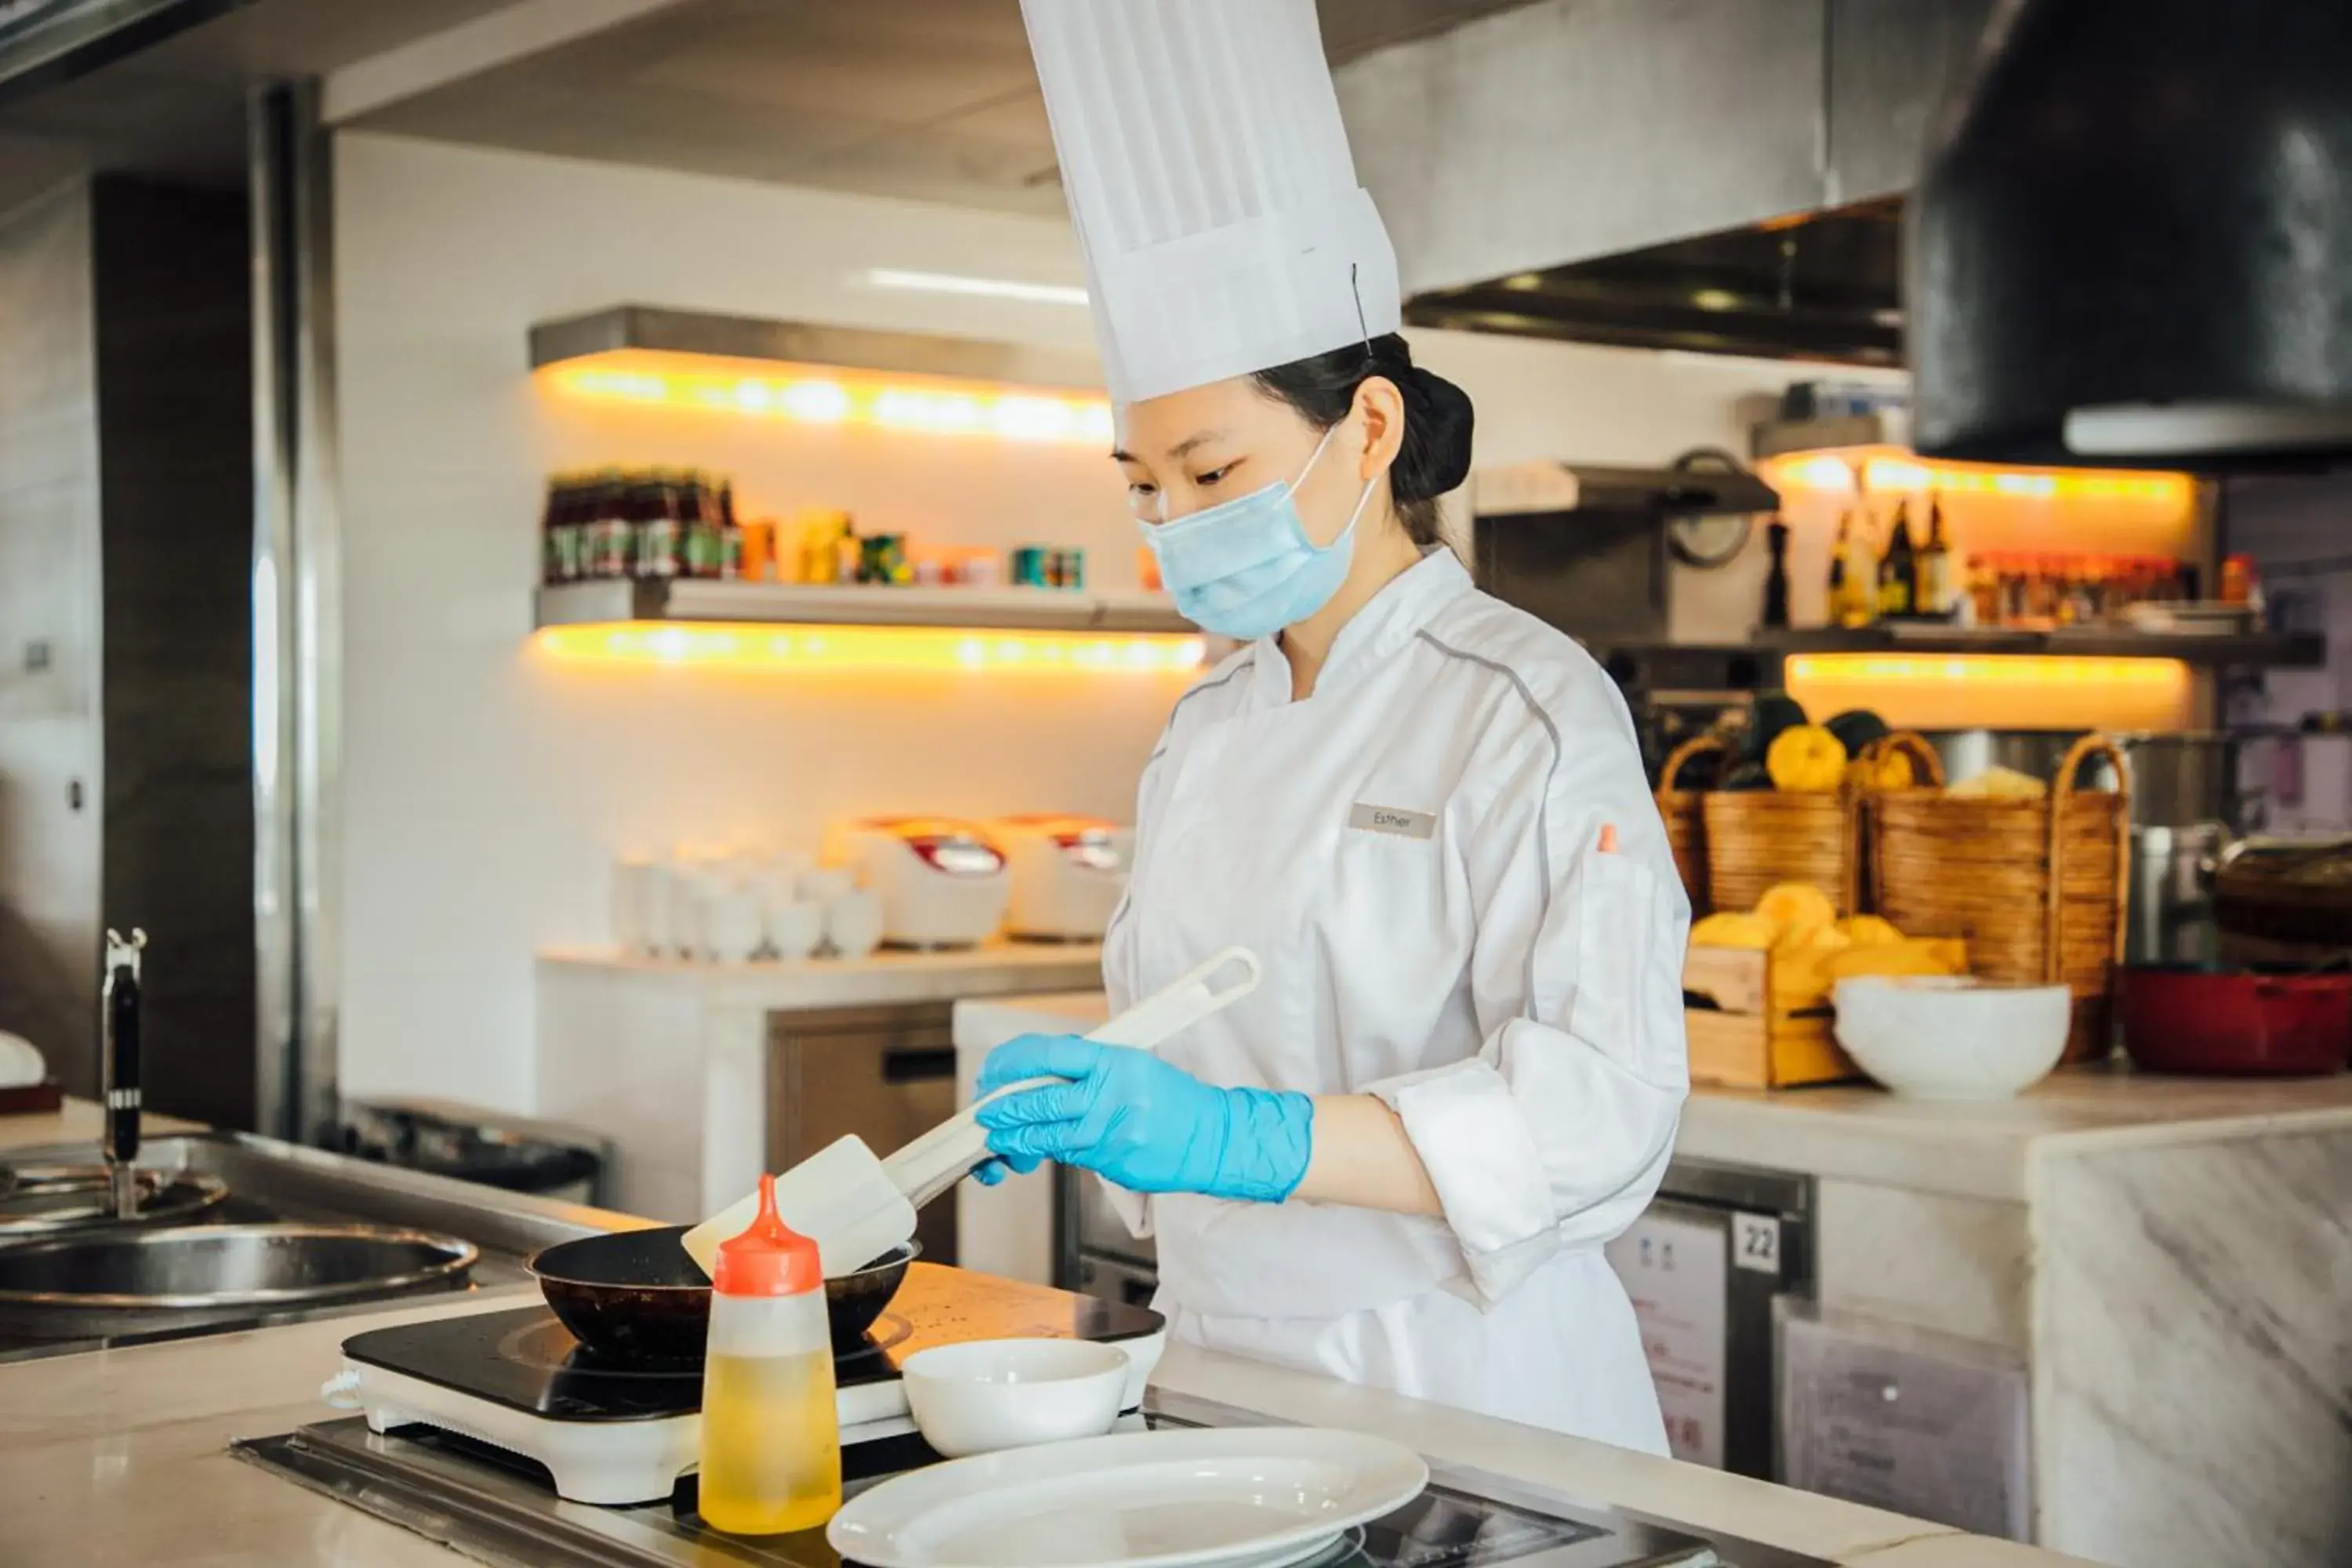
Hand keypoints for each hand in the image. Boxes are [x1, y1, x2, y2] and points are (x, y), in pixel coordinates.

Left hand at [972, 1033, 1312, 1202]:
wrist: (1211, 1138)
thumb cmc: (1172, 1099)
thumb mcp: (1135, 1065)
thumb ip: (1090, 1067)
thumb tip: (1041, 1071)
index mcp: (1115, 1060)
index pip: (1052, 1053)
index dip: (1015, 1061)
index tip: (997, 1070)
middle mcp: (1111, 1094)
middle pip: (1042, 1098)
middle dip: (1005, 1106)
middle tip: (986, 1109)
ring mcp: (1112, 1131)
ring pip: (1048, 1135)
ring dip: (1015, 1138)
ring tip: (997, 1138)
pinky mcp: (1112, 1161)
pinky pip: (1069, 1155)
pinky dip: (1047, 1152)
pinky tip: (1031, 1151)